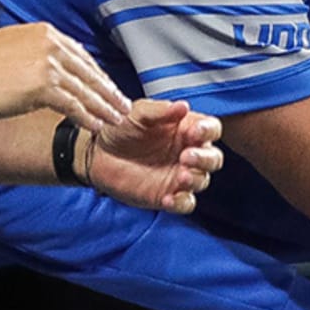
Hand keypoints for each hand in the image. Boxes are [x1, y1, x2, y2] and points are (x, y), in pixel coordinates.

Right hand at [0, 23, 130, 131]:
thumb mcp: (10, 49)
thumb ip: (34, 53)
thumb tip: (49, 66)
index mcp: (44, 32)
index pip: (81, 55)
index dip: (97, 75)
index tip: (107, 88)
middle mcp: (50, 43)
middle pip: (88, 72)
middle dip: (108, 91)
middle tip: (123, 106)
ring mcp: (47, 63)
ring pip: (85, 90)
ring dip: (104, 107)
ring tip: (116, 121)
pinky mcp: (41, 85)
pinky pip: (73, 105)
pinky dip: (87, 117)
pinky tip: (95, 127)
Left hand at [86, 99, 223, 213]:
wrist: (96, 153)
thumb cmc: (120, 128)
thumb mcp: (138, 113)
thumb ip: (160, 111)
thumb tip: (183, 106)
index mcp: (186, 129)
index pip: (211, 129)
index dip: (208, 131)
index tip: (196, 132)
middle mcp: (188, 152)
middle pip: (212, 158)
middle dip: (204, 159)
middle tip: (186, 156)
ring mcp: (178, 176)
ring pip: (202, 180)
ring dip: (195, 179)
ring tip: (180, 176)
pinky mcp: (167, 195)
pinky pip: (185, 203)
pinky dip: (181, 202)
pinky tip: (168, 198)